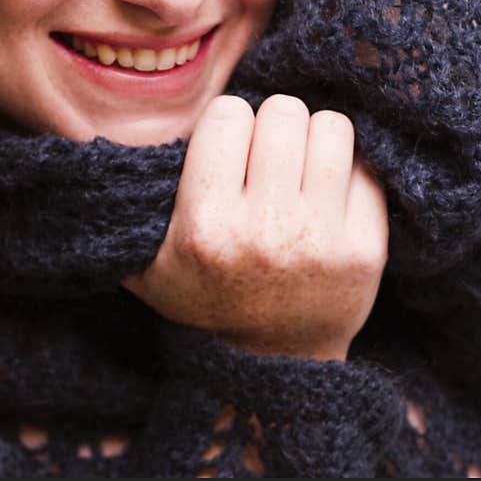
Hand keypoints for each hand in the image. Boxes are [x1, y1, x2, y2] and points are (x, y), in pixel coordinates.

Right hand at [122, 93, 388, 361]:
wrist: (269, 370)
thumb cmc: (203, 300)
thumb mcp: (145, 263)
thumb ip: (132, 203)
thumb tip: (114, 148)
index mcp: (205, 226)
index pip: (228, 113)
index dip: (227, 124)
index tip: (229, 148)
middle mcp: (265, 229)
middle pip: (284, 110)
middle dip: (273, 127)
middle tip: (268, 156)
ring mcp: (321, 239)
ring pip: (332, 127)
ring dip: (313, 141)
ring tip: (300, 170)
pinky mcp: (366, 251)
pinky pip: (366, 168)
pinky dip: (347, 174)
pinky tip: (328, 199)